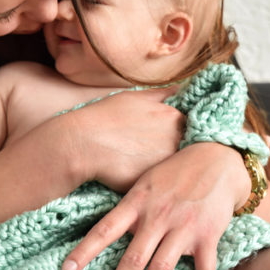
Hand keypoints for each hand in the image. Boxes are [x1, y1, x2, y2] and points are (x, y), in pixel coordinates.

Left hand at [62, 142, 245, 269]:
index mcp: (137, 202)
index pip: (105, 229)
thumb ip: (127, 207)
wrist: (217, 157)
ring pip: (162, 269)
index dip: (84, 250)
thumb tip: (101, 233)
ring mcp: (184, 227)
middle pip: (133, 258)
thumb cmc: (175, 171)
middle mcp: (158, 215)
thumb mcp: (145, 182)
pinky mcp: (208, 235)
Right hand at [68, 88, 184, 192]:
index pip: (188, 127)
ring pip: (174, 165)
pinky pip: (161, 182)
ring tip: (140, 162)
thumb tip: (182, 88)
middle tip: (147, 151)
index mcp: (174, 116)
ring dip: (166, 165)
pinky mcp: (156, 180)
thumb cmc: (105, 118)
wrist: (81, 144)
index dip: (177, 133)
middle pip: (185, 146)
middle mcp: (176, 137)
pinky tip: (135, 173)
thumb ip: (162, 94)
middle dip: (174, 149)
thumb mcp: (135, 97)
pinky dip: (154, 180)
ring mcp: (167, 160)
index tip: (159, 137)